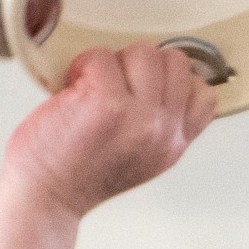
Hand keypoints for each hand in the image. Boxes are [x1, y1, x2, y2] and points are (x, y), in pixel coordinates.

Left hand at [0, 46, 214, 248]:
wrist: (45, 195)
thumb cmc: (79, 171)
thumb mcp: (142, 155)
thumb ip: (162, 122)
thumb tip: (165, 77)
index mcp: (174, 144)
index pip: (203, 92)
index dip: (171, 80)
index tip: (140, 93)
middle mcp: (164, 133)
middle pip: (175, 62)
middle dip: (139, 66)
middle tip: (111, 90)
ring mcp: (139, 118)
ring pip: (144, 53)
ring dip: (112, 63)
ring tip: (92, 90)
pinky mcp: (108, 104)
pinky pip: (103, 56)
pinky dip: (83, 65)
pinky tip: (74, 90)